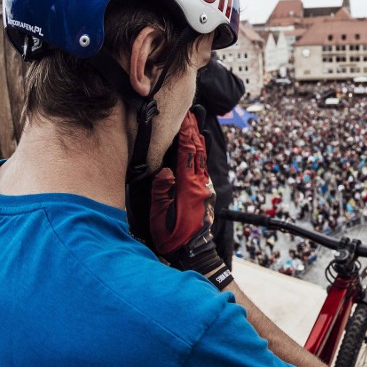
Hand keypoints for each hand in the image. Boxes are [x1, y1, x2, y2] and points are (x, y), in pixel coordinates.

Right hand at [150, 110, 215, 254]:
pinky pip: (202, 168)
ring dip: (198, 141)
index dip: (186, 134)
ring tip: (193, 125)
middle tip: (191, 113)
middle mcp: (201, 184)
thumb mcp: (160, 215)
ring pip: (202, 159)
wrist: (195, 253)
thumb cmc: (174, 236)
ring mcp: (206, 188)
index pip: (187, 154)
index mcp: (189, 187)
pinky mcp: (206, 193)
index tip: (184, 116)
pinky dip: (199, 154)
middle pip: (199, 152)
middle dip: (194, 131)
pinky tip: (196, 149)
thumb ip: (162, 191)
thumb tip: (166, 170)